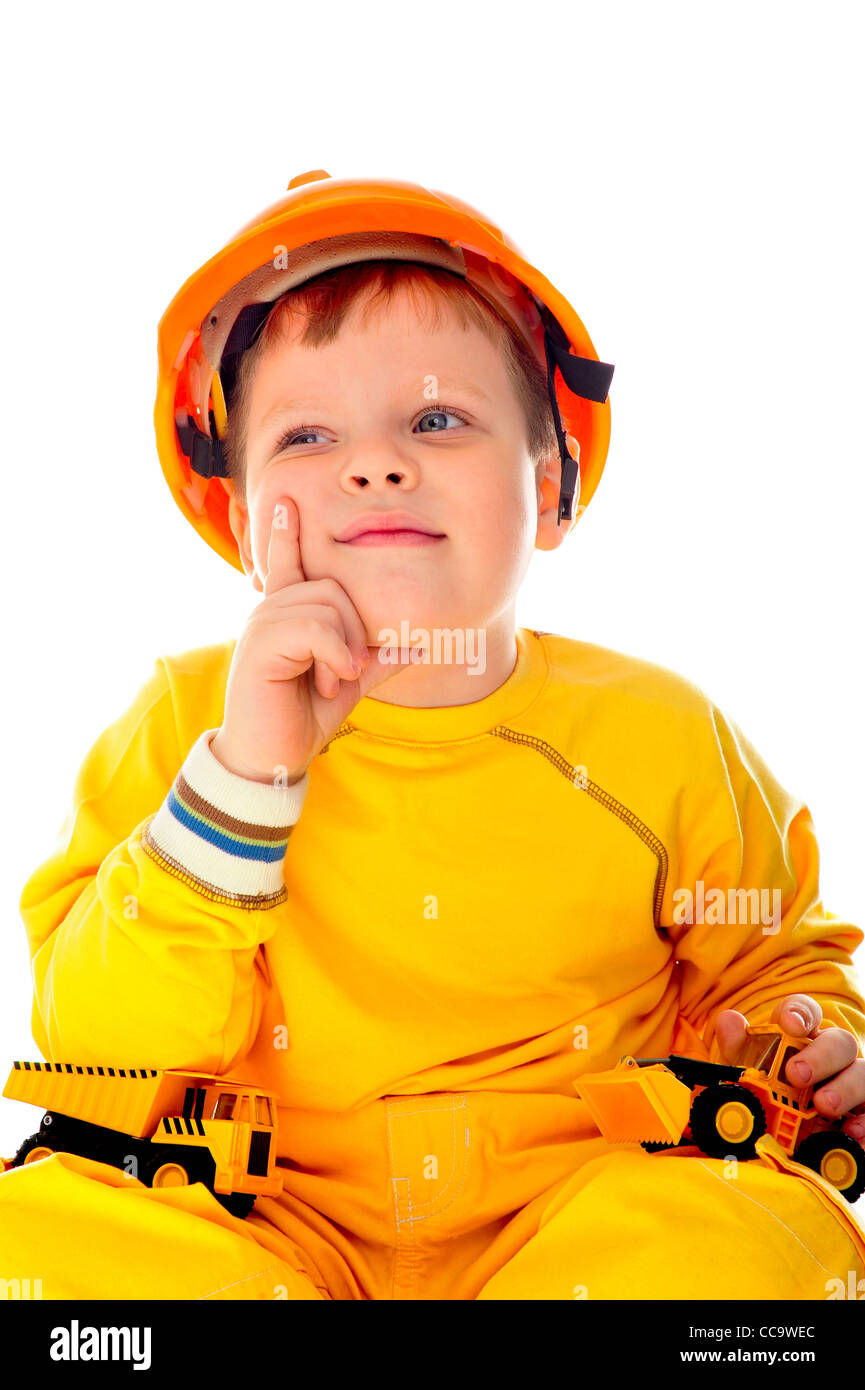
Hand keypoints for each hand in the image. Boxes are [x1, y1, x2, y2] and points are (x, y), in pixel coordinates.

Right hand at [210, 497, 421, 782]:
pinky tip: (330, 679)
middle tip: (344, 672)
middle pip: (331, 586)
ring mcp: (261, 625)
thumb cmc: (303, 717)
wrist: (273, 757)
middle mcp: (269, 612)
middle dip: (352, 629)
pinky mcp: (260, 645)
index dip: (283, 533)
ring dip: (342, 648)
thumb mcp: (349, 682)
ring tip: (331, 681)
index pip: (285, 562)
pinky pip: (313, 627)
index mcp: (286, 615)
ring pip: (325, 604)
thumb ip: (377, 658)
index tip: (286, 501)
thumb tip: (419, 645)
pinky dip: (333, 653)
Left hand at [716, 995, 864, 1148]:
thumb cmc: (762, 1102)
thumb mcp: (742, 1078)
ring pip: (863, 1073)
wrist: (775, 1147)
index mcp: (800, 1040)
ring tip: (824, 1106)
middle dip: (821, 1055)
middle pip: (840, 1041)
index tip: (790, 1024)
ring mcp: (851, 1087)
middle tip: (796, 1075)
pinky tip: (850, 1133)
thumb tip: (729, 1020)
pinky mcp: (862, 1118)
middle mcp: (831, 1059)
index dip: (801, 1013)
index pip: (806, 1013)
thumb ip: (736, 1049)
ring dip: (846, 1087)